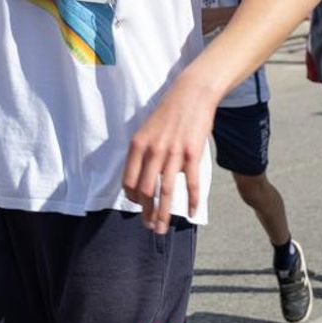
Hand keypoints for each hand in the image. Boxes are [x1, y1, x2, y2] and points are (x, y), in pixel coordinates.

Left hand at [121, 82, 214, 233]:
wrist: (192, 93)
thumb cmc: (170, 111)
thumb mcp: (148, 129)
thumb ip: (143, 151)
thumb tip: (143, 174)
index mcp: (138, 145)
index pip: (129, 181)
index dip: (132, 198)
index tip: (139, 206)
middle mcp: (153, 151)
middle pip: (145, 191)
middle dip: (146, 213)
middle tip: (150, 226)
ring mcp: (173, 153)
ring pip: (166, 192)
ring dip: (163, 214)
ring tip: (162, 229)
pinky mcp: (192, 153)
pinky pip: (191, 183)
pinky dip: (192, 201)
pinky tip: (193, 213)